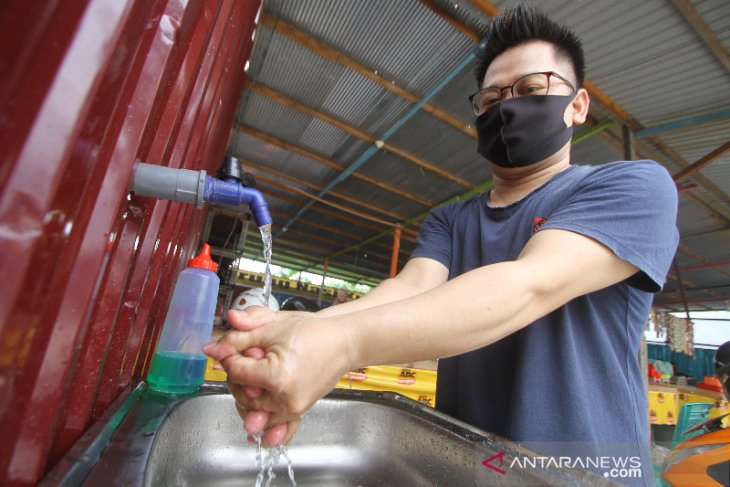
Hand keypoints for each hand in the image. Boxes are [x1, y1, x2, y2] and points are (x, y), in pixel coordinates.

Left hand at [203, 315, 353, 445]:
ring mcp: (294, 407)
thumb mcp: (271, 329)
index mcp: (277, 376)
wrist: (342, 342)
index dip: (230, 357)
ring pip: (256, 411)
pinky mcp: (300, 410)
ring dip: (247, 398)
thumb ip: (238, 339)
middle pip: (242, 394)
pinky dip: (266, 427)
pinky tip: (256, 430)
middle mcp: (285, 397)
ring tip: (248, 382)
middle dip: (238, 378)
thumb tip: (211, 350)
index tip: (233, 347)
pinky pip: (278, 425)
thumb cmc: (313, 333)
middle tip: (246, 359)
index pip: (236, 372)